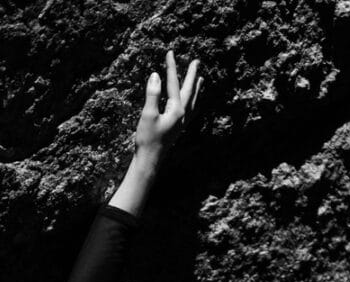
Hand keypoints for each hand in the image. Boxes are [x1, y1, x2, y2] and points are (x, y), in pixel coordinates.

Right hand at [133, 49, 202, 165]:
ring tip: (201, 80)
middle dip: (192, 75)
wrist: (150, 161)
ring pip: (192, 101)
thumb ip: (152, 94)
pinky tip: (192, 103)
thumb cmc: (147, 139)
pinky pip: (190, 111)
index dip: (171, 67)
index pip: (173, 83)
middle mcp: (182, 115)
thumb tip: (155, 75)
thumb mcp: (148, 115)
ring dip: (196, 89)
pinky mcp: (178, 128)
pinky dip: (193, 103)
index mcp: (176, 110)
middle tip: (196, 62)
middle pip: (189, 90)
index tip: (170, 52)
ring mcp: (182, 123)